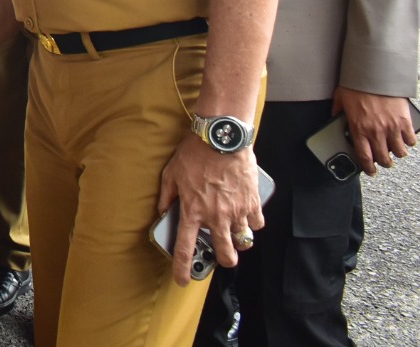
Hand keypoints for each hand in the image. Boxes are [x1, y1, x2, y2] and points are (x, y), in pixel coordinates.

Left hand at [157, 136, 263, 284]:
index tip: (183, 280)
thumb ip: (167, 196)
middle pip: (224, 254)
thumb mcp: (171, 174)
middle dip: (225, 260)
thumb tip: (163, 210)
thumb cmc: (194, 154)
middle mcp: (215, 217)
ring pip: (243, 241)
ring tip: (235, 233)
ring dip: (239, 240)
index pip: (185, 248)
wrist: (221, 139)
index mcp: (192, 212)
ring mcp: (236, 211)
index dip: (183, 268)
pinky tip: (247, 215)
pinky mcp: (252, 203)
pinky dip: (253, 222)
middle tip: (223, 256)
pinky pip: (256, 223)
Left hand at [334, 87, 417, 174]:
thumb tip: (333, 119)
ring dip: (398, 154)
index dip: (368, 168)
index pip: (364, 157)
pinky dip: (410, 142)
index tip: (371, 171)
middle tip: (385, 161)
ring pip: (400, 152)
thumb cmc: (357, 85)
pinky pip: (411, 139)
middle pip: (384, 159)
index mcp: (359, 129)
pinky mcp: (404, 121)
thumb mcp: (340, 99)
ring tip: (396, 150)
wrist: (374, 74)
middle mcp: (376, 132)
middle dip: (385, 163)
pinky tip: (406, 139)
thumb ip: (337, 112)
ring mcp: (392, 127)